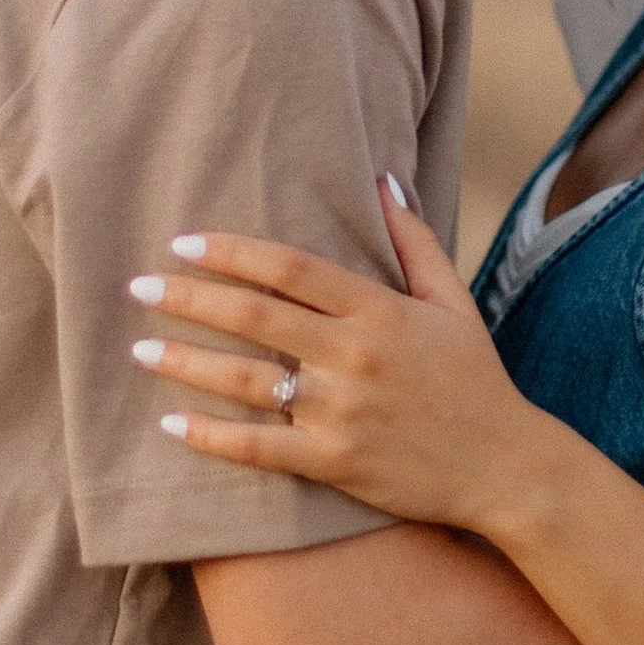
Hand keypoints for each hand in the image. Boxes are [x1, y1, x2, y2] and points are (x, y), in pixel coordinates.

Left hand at [125, 189, 558, 537]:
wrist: (505, 467)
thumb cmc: (475, 379)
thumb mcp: (452, 302)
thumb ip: (414, 240)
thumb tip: (384, 177)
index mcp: (380, 311)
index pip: (291, 269)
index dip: (232, 252)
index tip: (183, 242)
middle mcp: (355, 357)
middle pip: (256, 317)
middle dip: (190, 298)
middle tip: (138, 286)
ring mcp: (343, 413)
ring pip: (246, 382)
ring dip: (185, 362)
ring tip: (138, 348)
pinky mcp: (336, 464)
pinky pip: (260, 448)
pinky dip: (211, 437)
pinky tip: (170, 423)